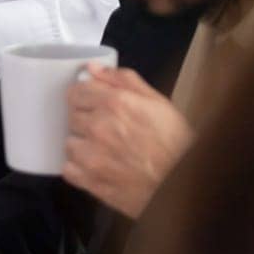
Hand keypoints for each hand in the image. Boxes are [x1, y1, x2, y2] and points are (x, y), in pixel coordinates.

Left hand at [63, 63, 191, 218]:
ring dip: (83, 145)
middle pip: (72, 116)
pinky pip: (69, 169)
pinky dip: (79, 169)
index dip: (84, 97)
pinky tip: (99, 167)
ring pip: (70, 142)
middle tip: (108, 130)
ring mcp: (93, 155)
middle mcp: (99, 127)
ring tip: (107, 151)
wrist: (185, 185)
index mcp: (115, 103)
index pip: (75, 91)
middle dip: (87, 120)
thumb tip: (94, 68)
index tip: (92, 104)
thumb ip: (123, 80)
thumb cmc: (177, 145)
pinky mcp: (91, 181)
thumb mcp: (158, 103)